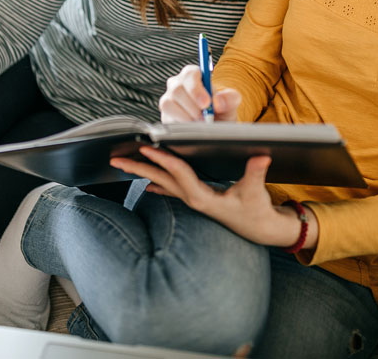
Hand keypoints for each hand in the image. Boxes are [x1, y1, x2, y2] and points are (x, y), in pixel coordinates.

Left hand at [111, 147, 317, 247]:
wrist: (261, 230)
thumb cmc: (257, 211)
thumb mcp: (256, 192)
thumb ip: (256, 173)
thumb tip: (262, 156)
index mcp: (203, 198)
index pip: (178, 173)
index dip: (163, 158)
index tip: (146, 146)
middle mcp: (193, 199)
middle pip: (161, 179)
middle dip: (139, 168)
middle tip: (115, 159)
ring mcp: (193, 200)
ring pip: (162, 183)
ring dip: (144, 172)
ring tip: (124, 164)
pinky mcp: (197, 200)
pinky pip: (172, 190)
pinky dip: (158, 184)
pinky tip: (147, 184)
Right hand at [159, 64, 241, 122]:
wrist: (215, 125)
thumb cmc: (221, 109)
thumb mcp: (231, 103)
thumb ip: (230, 98)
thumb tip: (218, 102)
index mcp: (193, 75)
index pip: (190, 74)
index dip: (196, 89)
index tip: (206, 103)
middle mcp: (178, 84)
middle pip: (177, 89)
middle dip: (192, 107)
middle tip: (205, 118)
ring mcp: (169, 99)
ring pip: (168, 104)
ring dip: (186, 117)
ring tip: (200, 124)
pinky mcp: (165, 115)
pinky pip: (166, 118)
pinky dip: (180, 125)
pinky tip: (192, 127)